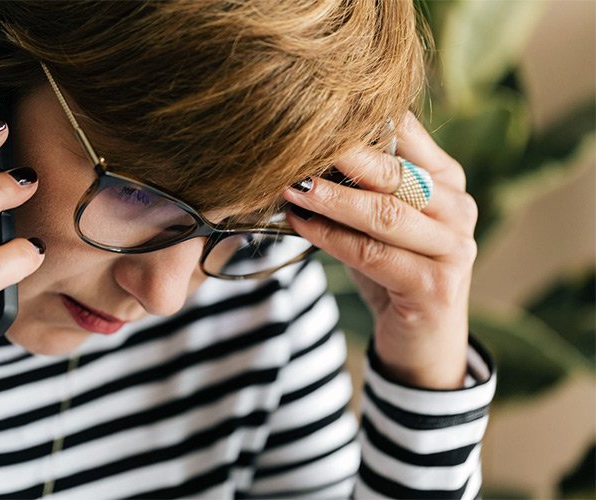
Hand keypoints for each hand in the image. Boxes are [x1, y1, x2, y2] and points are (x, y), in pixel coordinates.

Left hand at [283, 112, 476, 388]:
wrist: (421, 340)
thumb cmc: (394, 270)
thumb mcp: (381, 221)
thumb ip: (361, 186)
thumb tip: (304, 152)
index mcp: (446, 180)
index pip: (408, 134)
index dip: (364, 119)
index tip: (315, 108)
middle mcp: (457, 208)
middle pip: (395, 173)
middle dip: (343, 156)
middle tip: (297, 143)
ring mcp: (452, 248)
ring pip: (384, 214)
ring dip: (332, 199)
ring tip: (293, 186)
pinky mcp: (435, 286)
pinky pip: (373, 254)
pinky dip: (332, 238)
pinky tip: (302, 225)